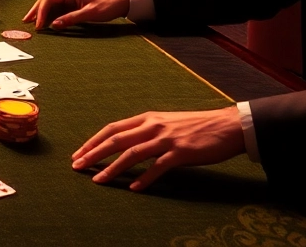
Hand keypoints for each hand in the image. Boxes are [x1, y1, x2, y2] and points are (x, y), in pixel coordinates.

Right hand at [22, 0, 129, 28]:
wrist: (119, 4)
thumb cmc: (106, 6)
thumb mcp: (89, 13)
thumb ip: (71, 18)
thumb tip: (54, 25)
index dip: (41, 11)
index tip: (38, 24)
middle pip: (46, 0)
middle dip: (35, 10)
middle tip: (25, 21)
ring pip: (50, 6)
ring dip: (41, 14)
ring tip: (31, 23)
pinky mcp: (72, 6)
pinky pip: (57, 11)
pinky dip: (49, 17)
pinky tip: (44, 24)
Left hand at [71, 107, 245, 190]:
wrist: (227, 126)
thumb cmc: (197, 126)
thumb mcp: (167, 122)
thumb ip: (148, 130)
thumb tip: (127, 142)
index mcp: (148, 117)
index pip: (113, 128)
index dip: (93, 140)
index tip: (79, 153)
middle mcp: (154, 126)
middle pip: (116, 139)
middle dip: (93, 153)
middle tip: (77, 166)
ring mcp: (166, 139)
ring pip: (132, 153)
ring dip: (112, 167)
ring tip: (97, 180)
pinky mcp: (180, 153)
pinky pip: (157, 167)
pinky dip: (143, 178)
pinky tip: (133, 188)